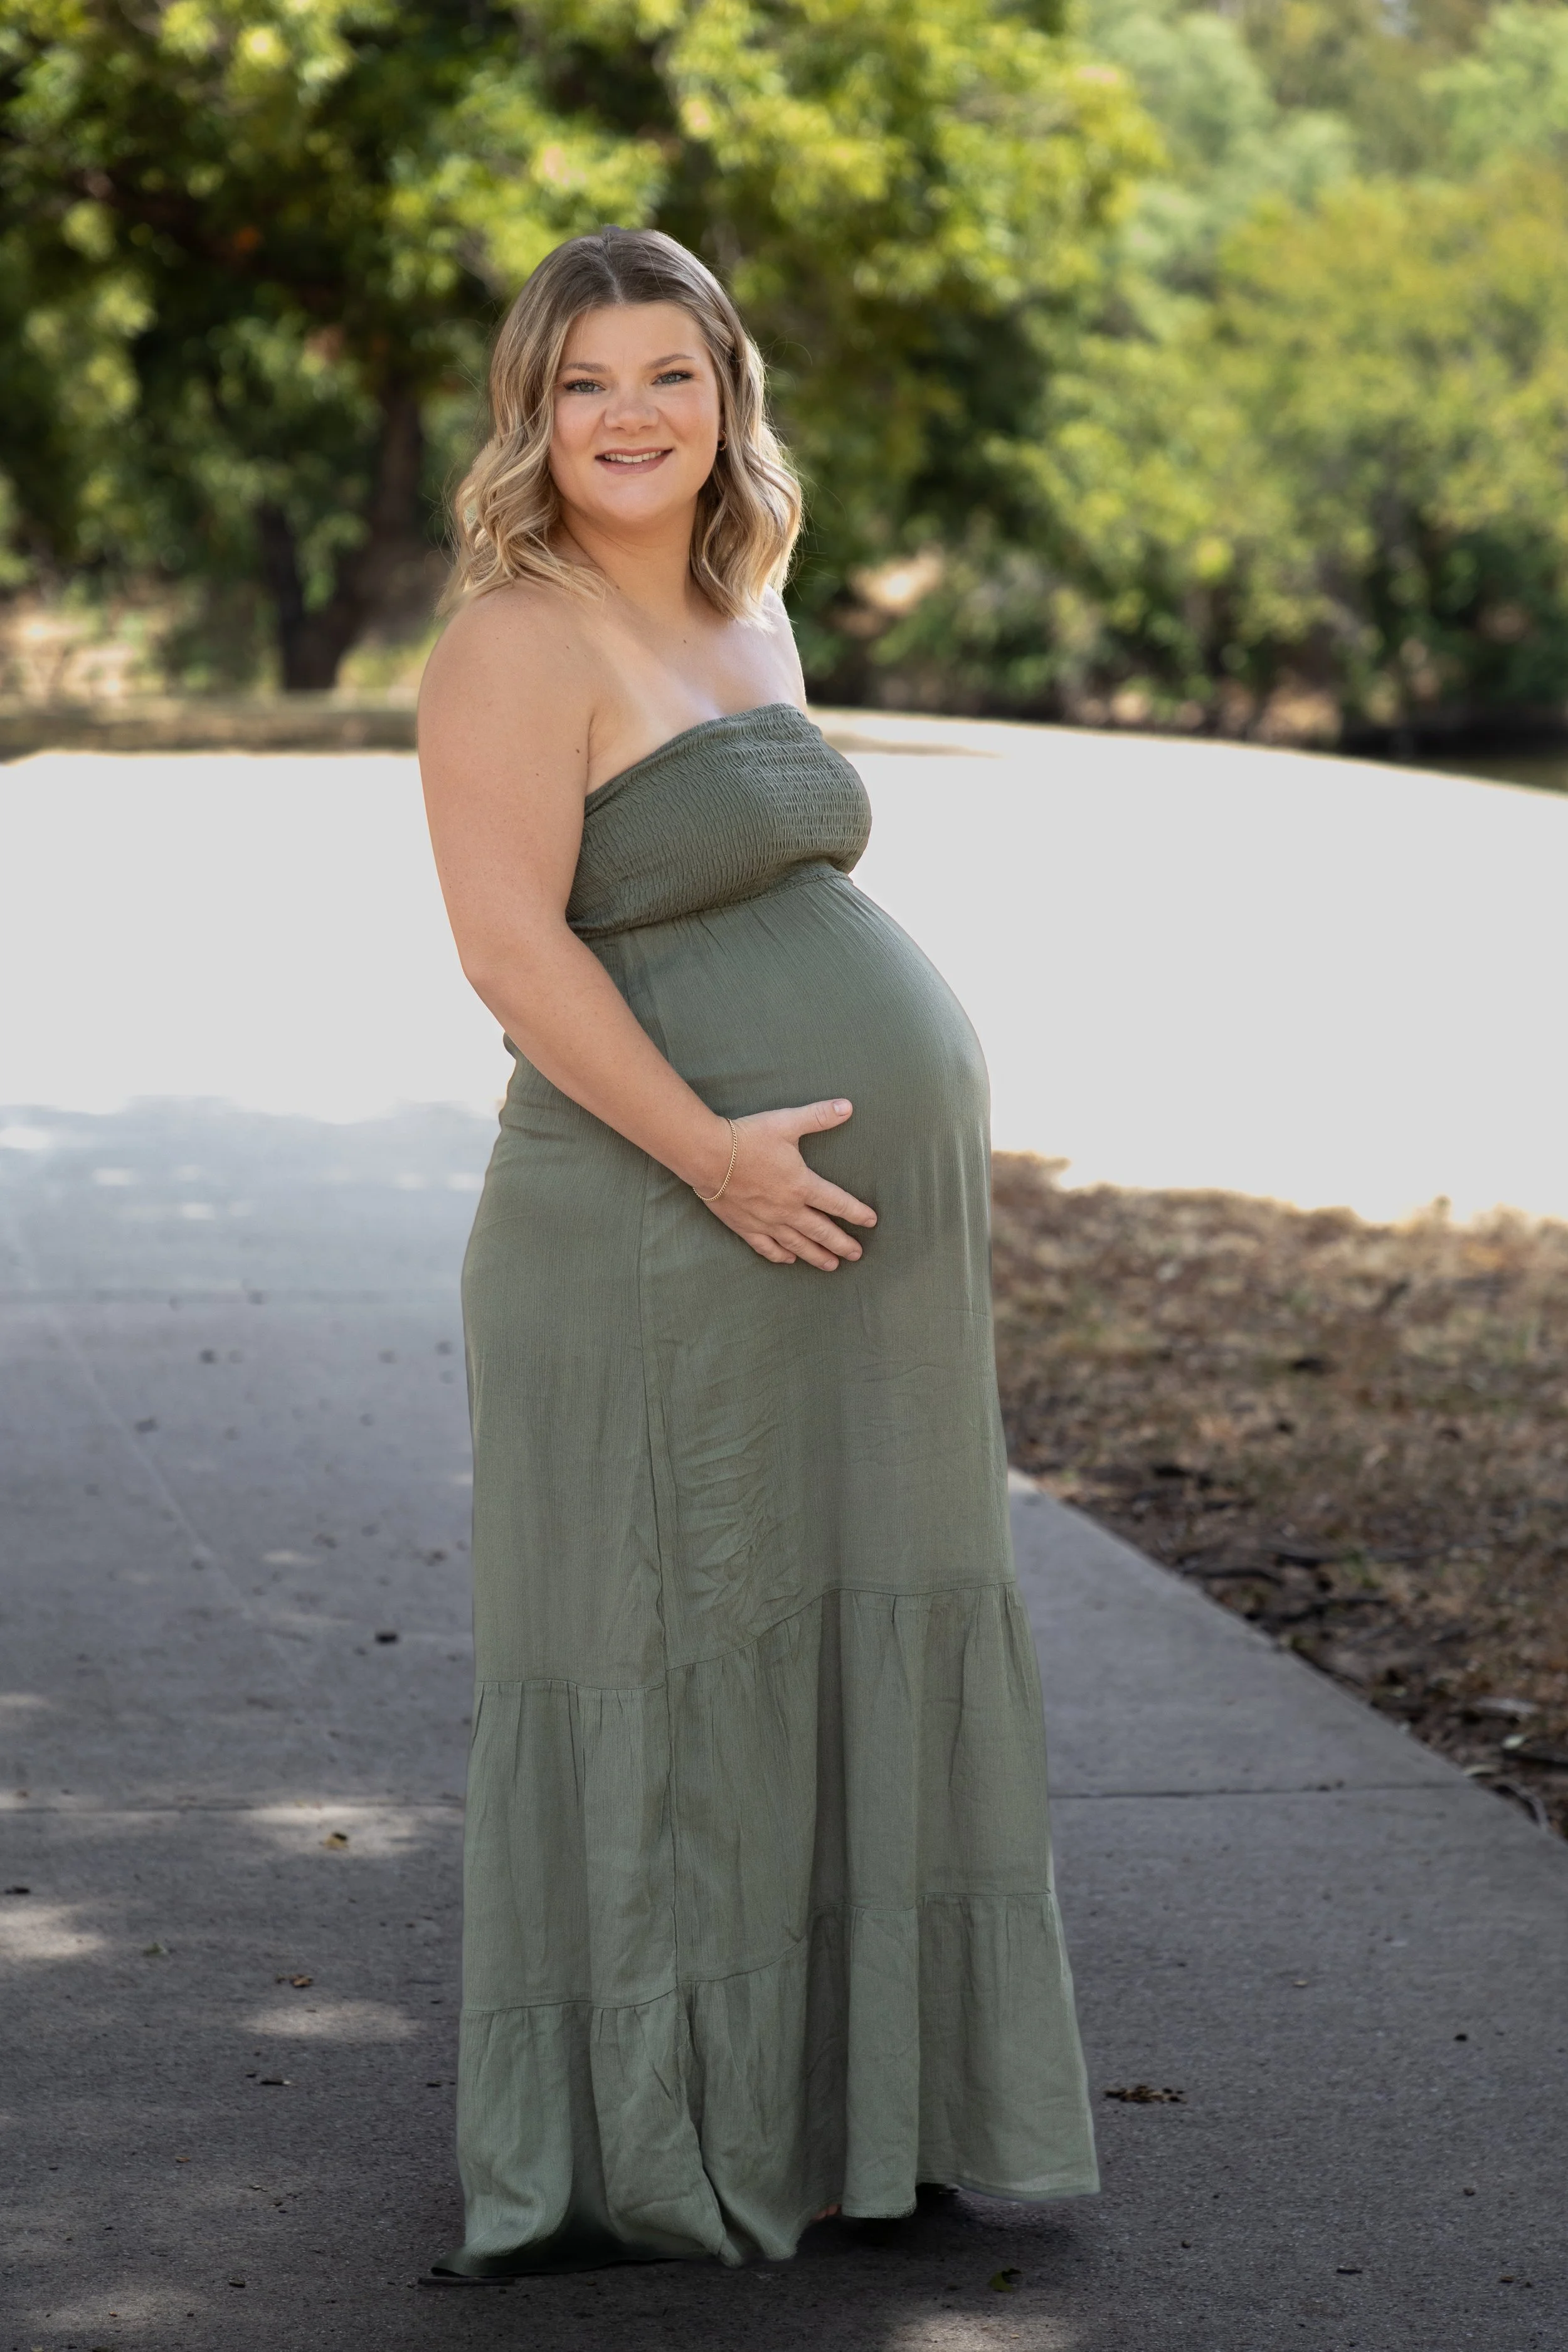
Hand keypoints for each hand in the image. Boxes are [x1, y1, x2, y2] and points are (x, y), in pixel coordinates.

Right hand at [699, 1099, 876, 1269]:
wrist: (707, 1156)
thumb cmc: (747, 1138)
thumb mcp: (786, 1122)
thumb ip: (818, 1116)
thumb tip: (848, 1106)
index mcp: (801, 1185)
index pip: (837, 1203)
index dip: (856, 1213)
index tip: (871, 1222)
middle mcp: (787, 1209)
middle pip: (821, 1231)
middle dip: (841, 1244)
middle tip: (856, 1255)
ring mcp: (766, 1221)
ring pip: (798, 1244)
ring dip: (817, 1256)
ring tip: (832, 1266)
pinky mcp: (745, 1226)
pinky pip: (767, 1247)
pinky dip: (781, 1255)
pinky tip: (790, 1260)